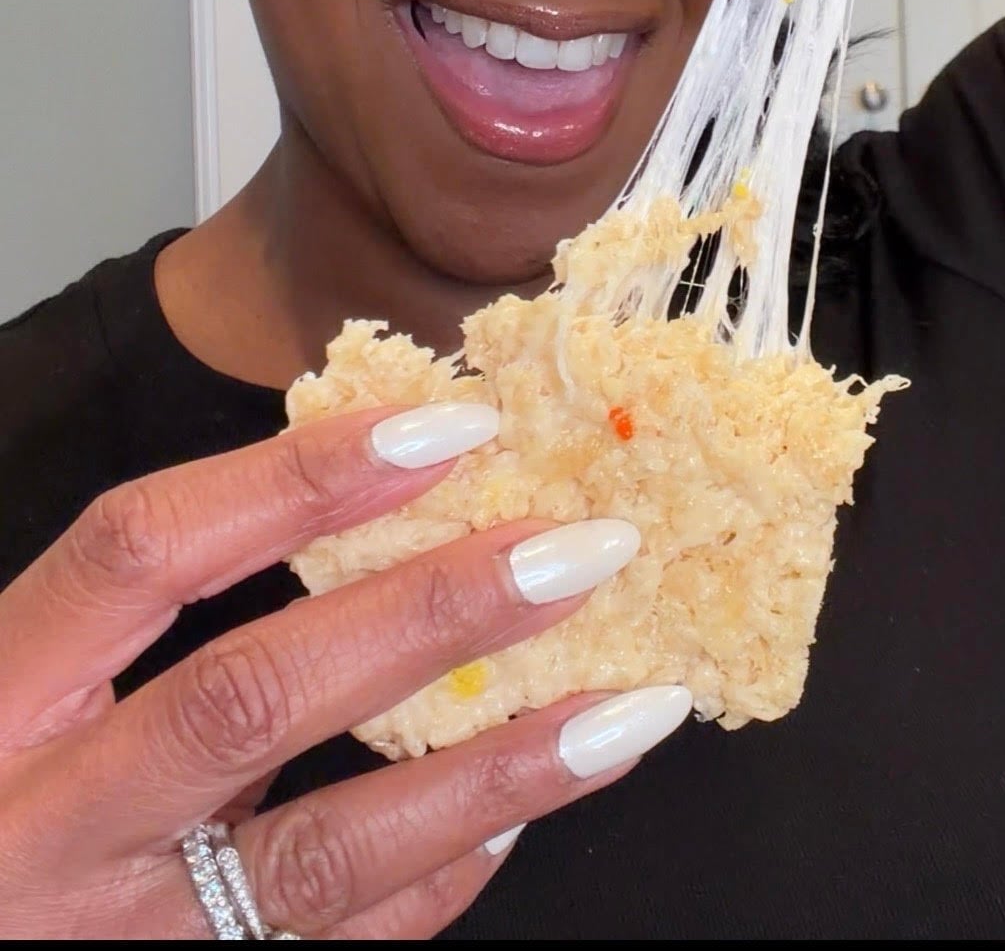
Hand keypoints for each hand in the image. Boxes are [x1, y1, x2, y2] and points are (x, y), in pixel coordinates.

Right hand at [0, 409, 683, 937]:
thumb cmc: (5, 796)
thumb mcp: (26, 686)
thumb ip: (151, 606)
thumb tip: (365, 484)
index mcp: (5, 695)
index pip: (147, 551)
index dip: (295, 478)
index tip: (445, 428)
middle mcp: (54, 822)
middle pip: (249, 694)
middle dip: (428, 613)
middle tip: (574, 551)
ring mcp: (123, 934)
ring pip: (325, 848)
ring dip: (491, 770)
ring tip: (621, 702)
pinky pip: (339, 946)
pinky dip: (440, 874)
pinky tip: (523, 809)